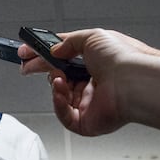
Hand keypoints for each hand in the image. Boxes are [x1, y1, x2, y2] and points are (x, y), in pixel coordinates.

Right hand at [19, 28, 159, 135]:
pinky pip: (65, 116)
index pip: (65, 61)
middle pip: (61, 79)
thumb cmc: (122, 59)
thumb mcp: (91, 37)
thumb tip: (54, 50)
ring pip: (61, 98)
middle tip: (27, 67)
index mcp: (96, 65)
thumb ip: (68, 42)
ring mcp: (91, 105)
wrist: (132, 81)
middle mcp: (94, 85)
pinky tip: (60, 92)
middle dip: (44, 71)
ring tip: (58, 78)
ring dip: (55, 86)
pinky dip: (58, 104)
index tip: (27, 54)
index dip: (45, 57)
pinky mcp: (88, 122)